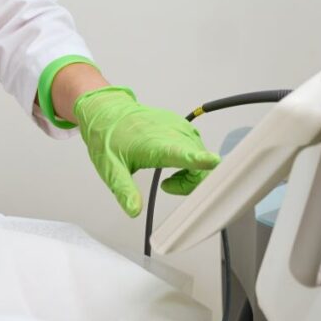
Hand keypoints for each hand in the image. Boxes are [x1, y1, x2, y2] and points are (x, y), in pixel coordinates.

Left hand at [73, 86, 219, 216]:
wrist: (107, 111)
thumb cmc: (108, 136)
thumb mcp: (110, 167)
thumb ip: (124, 189)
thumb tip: (133, 210)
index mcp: (156, 144)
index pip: (184, 153)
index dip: (200, 161)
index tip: (212, 163)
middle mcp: (172, 132)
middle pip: (201, 165)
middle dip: (192, 184)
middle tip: (168, 186)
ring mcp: (179, 127)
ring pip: (203, 158)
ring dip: (192, 174)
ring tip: (167, 177)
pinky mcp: (182, 125)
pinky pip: (198, 149)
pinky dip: (191, 162)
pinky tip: (172, 163)